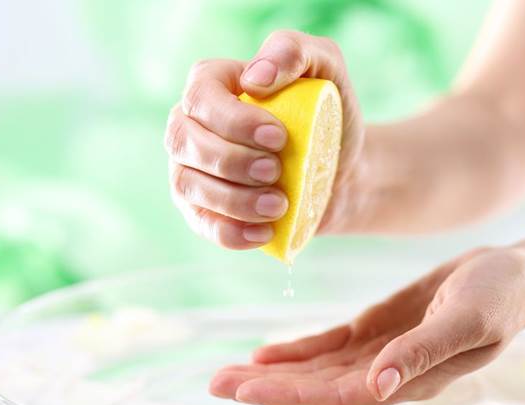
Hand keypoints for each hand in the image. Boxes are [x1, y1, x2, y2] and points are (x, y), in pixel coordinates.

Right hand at [164, 30, 364, 248]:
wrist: (339, 170)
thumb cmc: (328, 115)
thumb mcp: (326, 68)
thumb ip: (293, 51)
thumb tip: (255, 78)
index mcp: (213, 85)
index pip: (201, 97)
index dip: (233, 120)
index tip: (278, 137)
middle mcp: (192, 126)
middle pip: (185, 141)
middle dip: (231, 161)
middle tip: (277, 171)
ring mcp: (192, 170)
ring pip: (188, 185)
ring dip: (232, 200)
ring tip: (279, 205)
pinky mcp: (204, 209)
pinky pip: (201, 224)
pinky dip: (230, 233)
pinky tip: (264, 233)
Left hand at [210, 247, 524, 404]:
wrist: (512, 274)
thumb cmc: (499, 296)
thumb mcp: (467, 321)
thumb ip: (422, 354)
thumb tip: (379, 388)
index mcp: (407, 377)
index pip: (339, 396)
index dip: (292, 395)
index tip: (247, 388)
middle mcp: (386, 372)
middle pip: (316, 388)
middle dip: (267, 387)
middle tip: (216, 382)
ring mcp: (378, 352)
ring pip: (316, 370)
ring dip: (273, 372)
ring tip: (228, 372)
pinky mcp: (375, 329)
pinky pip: (328, 346)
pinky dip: (296, 352)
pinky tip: (267, 353)